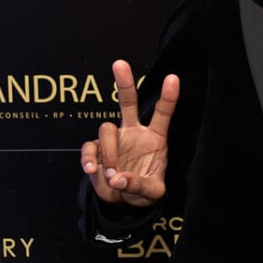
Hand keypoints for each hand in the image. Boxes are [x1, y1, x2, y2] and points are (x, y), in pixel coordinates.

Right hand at [79, 60, 178, 206]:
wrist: (124, 200)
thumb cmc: (144, 190)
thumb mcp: (152, 192)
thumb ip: (139, 186)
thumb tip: (118, 178)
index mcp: (155, 138)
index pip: (163, 113)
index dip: (168, 96)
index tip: (173, 78)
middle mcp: (133, 132)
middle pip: (127, 102)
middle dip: (124, 83)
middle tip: (120, 63)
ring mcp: (114, 140)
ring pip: (106, 129)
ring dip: (110, 153)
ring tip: (113, 173)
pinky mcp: (96, 150)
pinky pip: (89, 147)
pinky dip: (90, 159)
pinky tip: (94, 170)